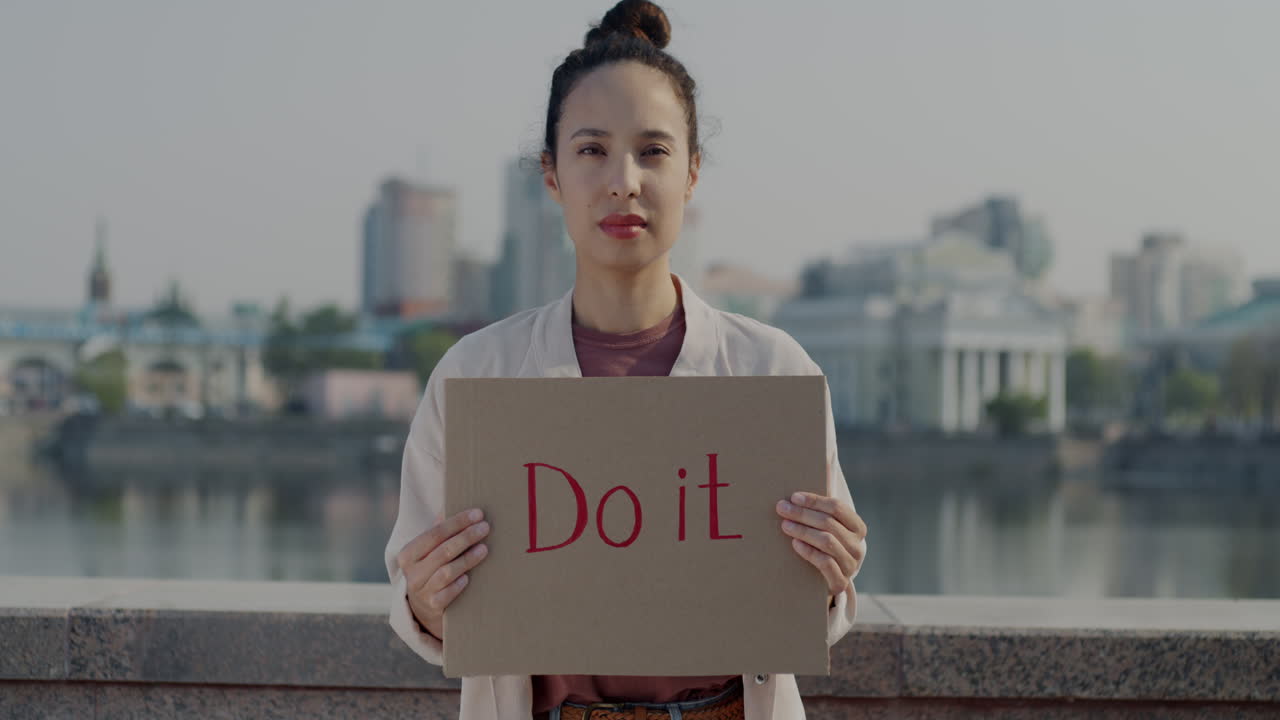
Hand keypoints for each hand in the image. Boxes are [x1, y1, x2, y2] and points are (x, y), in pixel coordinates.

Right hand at [396, 508, 490, 639]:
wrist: (422, 607)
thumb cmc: (430, 569)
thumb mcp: (427, 551)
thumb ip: (438, 531)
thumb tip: (451, 505)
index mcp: (408, 554)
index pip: (434, 534)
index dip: (457, 522)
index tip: (477, 513)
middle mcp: (412, 573)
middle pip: (443, 551)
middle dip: (466, 537)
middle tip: (485, 527)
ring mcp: (421, 591)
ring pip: (447, 572)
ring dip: (467, 559)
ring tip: (484, 549)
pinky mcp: (433, 606)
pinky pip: (447, 594)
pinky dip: (458, 585)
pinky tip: (468, 577)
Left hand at [776, 492, 866, 600]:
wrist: (827, 582)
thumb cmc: (825, 546)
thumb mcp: (829, 527)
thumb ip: (822, 507)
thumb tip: (815, 473)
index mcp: (858, 527)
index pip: (837, 507)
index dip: (814, 500)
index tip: (794, 497)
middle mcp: (858, 546)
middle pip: (828, 523)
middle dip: (802, 514)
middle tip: (782, 508)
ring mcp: (851, 565)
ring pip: (826, 541)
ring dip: (803, 530)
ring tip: (785, 525)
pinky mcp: (840, 582)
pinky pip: (824, 562)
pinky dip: (808, 551)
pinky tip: (795, 543)